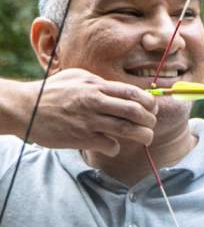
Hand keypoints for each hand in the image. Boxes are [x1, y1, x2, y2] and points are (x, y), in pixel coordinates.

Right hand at [21, 69, 157, 156]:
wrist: (27, 108)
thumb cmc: (53, 93)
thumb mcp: (77, 78)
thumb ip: (100, 84)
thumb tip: (122, 91)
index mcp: (96, 86)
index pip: (132, 92)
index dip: (149, 102)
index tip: (152, 108)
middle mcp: (95, 102)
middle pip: (134, 111)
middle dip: (150, 120)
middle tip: (151, 125)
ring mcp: (90, 121)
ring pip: (127, 129)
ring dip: (142, 135)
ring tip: (146, 138)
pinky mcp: (83, 138)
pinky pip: (110, 145)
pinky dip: (116, 147)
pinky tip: (113, 145)